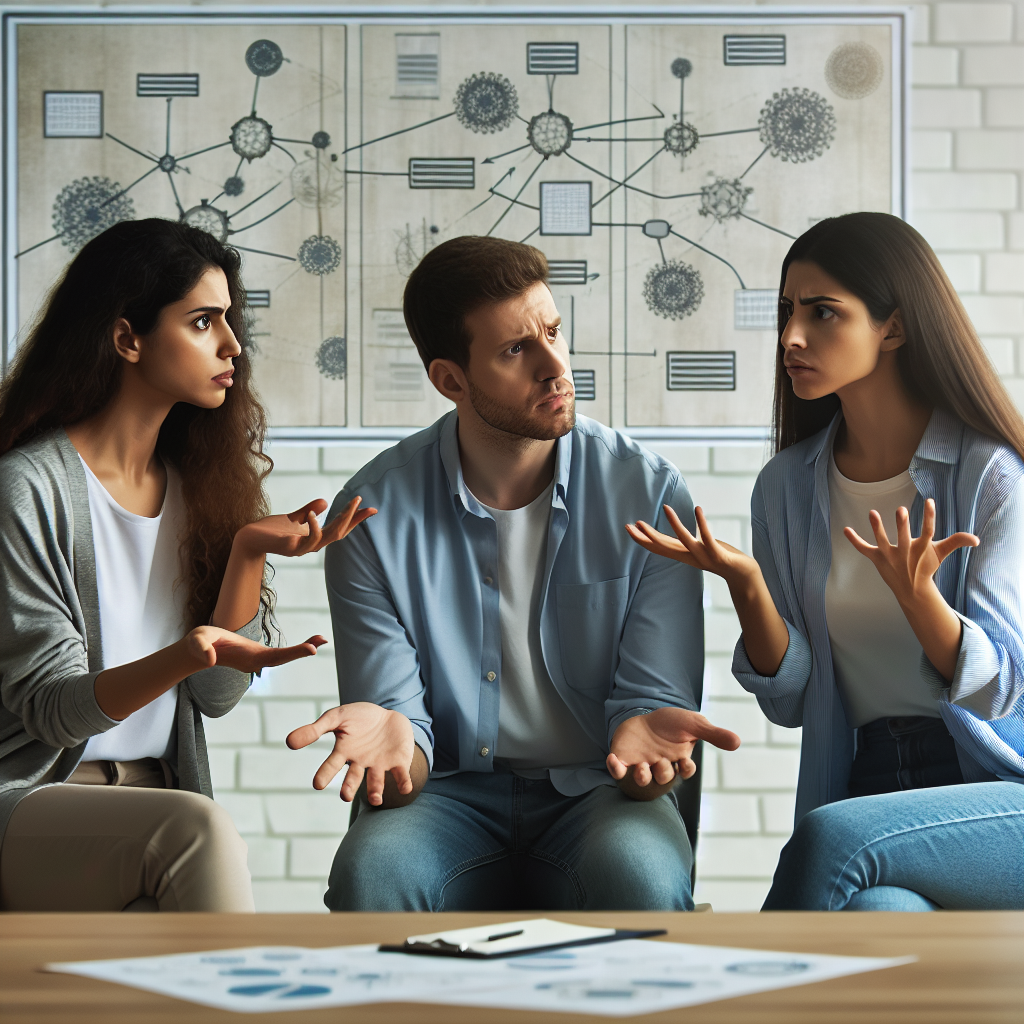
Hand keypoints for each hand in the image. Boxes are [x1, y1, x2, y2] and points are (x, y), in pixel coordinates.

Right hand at [183, 625, 325, 674]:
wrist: (198, 651)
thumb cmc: (198, 645)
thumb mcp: (197, 642)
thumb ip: (202, 649)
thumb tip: (210, 660)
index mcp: (247, 658)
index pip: (273, 656)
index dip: (292, 653)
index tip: (311, 649)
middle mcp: (255, 661)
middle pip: (283, 657)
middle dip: (302, 650)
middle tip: (322, 640)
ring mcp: (257, 659)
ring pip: (284, 655)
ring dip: (303, 647)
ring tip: (322, 638)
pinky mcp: (257, 655)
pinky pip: (280, 652)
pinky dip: (295, 647)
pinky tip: (311, 641)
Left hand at [236, 496, 376, 558]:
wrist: (249, 539)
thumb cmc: (270, 531)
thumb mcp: (293, 517)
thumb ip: (309, 511)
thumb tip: (325, 501)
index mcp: (315, 537)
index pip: (340, 528)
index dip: (355, 519)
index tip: (372, 509)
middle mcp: (312, 545)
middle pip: (339, 532)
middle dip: (352, 518)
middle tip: (361, 501)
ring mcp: (302, 548)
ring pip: (328, 537)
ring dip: (339, 521)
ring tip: (348, 505)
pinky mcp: (289, 547)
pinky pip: (306, 540)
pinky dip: (313, 527)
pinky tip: (313, 515)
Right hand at [286, 703, 414, 805]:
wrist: (388, 716)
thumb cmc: (359, 717)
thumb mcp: (337, 717)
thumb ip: (315, 729)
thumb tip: (289, 742)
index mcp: (345, 752)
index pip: (331, 766)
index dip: (325, 774)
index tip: (317, 784)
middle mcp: (361, 763)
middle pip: (353, 779)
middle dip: (349, 788)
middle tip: (345, 796)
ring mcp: (379, 764)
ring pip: (376, 782)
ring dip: (376, 791)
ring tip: (375, 799)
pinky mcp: (399, 763)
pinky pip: (401, 776)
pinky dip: (403, 783)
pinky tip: (405, 788)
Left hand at [608, 707, 740, 786]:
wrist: (645, 716)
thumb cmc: (672, 723)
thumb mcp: (694, 724)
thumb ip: (713, 734)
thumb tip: (738, 742)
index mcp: (679, 759)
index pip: (685, 771)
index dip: (686, 769)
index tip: (685, 762)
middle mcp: (661, 765)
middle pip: (664, 776)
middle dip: (664, 772)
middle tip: (662, 762)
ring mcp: (642, 764)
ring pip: (642, 779)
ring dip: (643, 776)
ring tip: (642, 768)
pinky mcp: (624, 760)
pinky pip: (618, 770)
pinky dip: (615, 768)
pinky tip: (613, 759)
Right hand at [627, 505, 757, 585]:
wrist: (744, 576)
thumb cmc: (722, 558)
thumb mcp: (699, 549)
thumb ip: (686, 542)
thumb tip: (675, 534)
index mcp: (684, 555)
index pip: (659, 546)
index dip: (643, 538)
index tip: (629, 527)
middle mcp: (690, 557)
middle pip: (664, 547)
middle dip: (648, 536)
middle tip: (632, 525)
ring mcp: (704, 557)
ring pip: (685, 541)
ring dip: (675, 525)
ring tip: (665, 507)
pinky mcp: (719, 555)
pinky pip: (708, 538)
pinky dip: (702, 524)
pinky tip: (698, 509)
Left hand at [844, 498, 977, 609]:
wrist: (912, 590)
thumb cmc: (926, 567)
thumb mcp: (941, 553)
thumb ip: (956, 542)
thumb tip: (976, 539)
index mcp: (922, 549)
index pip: (928, 531)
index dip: (930, 517)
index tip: (930, 501)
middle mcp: (905, 553)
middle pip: (903, 537)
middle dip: (901, 525)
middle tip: (900, 510)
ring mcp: (890, 556)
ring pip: (881, 541)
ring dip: (876, 528)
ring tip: (872, 512)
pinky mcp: (877, 559)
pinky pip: (863, 549)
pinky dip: (854, 540)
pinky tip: (845, 529)